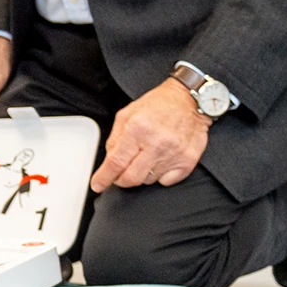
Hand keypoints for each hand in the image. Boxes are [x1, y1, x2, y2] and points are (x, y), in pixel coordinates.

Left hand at [90, 78, 210, 192]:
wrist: (189, 101)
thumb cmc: (159, 105)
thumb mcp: (127, 114)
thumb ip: (114, 138)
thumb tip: (109, 161)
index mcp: (137, 129)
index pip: (116, 162)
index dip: (104, 178)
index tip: (98, 185)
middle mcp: (156, 143)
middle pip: (131, 178)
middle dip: (120, 180)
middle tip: (119, 174)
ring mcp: (173, 154)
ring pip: (148, 180)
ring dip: (141, 174)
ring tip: (145, 156)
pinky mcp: (188, 161)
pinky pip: (166, 182)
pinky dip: (160, 176)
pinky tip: (160, 161)